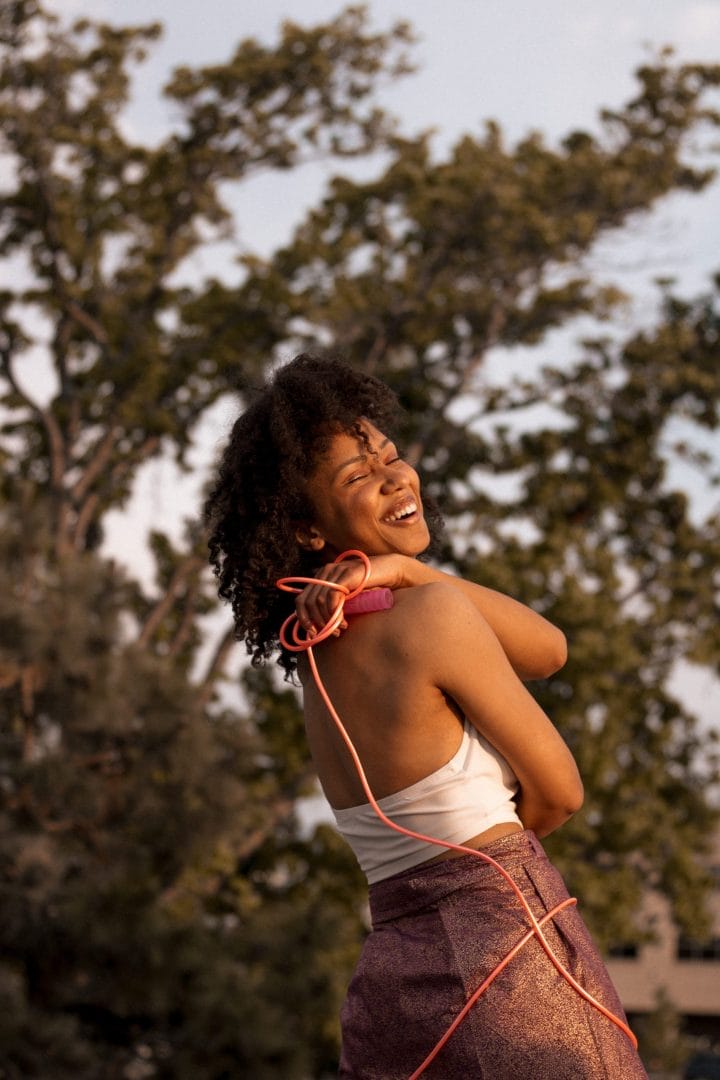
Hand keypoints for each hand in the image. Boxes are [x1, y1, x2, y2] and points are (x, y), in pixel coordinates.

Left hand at [294, 554, 409, 636]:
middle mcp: (325, 572)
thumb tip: (319, 627)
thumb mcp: (347, 599)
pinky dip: (335, 613)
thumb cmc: (370, 588)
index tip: (313, 633)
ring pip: (318, 601)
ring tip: (341, 629)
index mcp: (321, 577)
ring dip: (328, 620)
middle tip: (331, 634)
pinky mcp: (346, 574)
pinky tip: (344, 622)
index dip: (303, 618)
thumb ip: (334, 606)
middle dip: (317, 623)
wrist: (390, 571)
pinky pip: (331, 597)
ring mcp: (335, 571)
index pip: (301, 600)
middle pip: (307, 602)